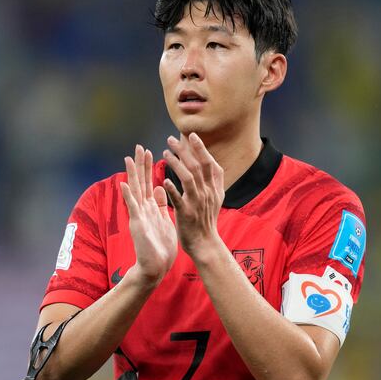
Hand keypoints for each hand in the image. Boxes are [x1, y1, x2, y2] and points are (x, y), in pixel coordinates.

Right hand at [120, 145, 177, 285]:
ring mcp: (139, 215)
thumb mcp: (163, 220)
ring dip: (132, 175)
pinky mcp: (137, 224)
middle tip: (139, 147)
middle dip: (140, 165)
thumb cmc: (161, 246)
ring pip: (135, 191)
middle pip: (141, 182)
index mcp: (151, 208)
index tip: (149, 151)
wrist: (156, 266)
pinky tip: (124, 184)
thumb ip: (161, 204)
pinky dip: (128, 196)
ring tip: (128, 158)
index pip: (150, 183)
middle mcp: (143, 209)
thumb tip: (162, 188)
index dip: (149, 167)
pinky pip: (133, 208)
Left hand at [162, 133, 224, 253]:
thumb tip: (212, 163)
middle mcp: (207, 193)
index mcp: (214, 189)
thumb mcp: (216, 199)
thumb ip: (213, 181)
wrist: (205, 244)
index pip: (210, 163)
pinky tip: (164, 180)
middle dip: (185, 150)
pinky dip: (172, 189)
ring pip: (188, 178)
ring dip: (176, 163)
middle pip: (197, 166)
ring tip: (165, 152)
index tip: (192, 136)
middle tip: (171, 139)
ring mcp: (197, 203)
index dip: (201, 149)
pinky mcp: (186, 214)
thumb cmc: (207, 220)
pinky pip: (179, 198)